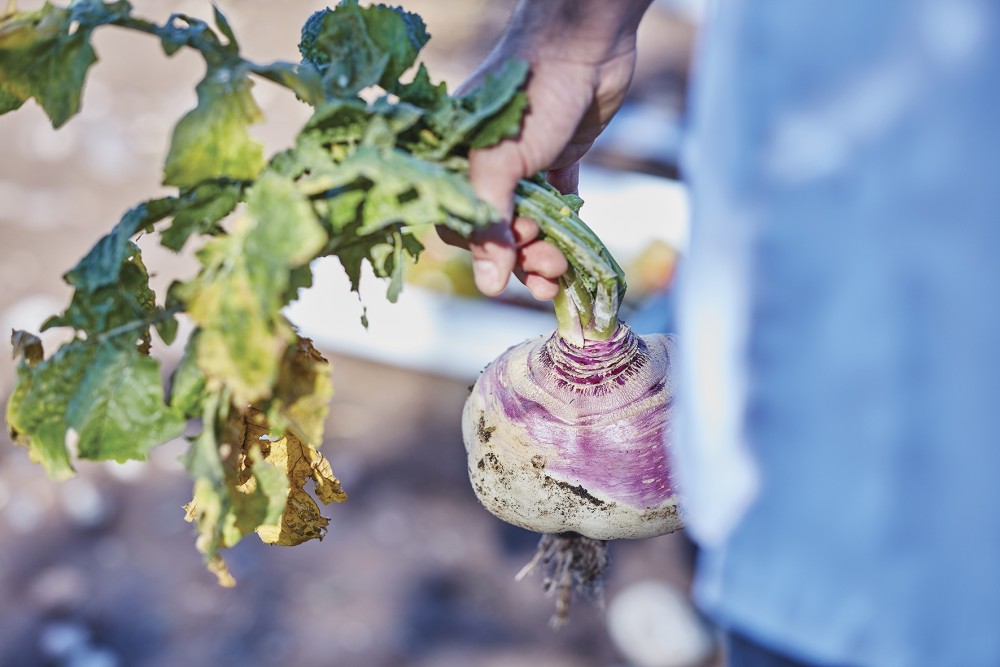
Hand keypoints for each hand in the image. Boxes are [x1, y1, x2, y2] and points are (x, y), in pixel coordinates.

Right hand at [446, 0, 649, 298]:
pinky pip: (556, 210)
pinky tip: (571, 257)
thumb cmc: (531, 95)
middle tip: (545, 263)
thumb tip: (489, 284)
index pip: (457, 222)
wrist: (585, 47)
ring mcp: (523, 167)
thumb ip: (490, 223)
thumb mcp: (500, 161)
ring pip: (526, 227)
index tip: (504, 267)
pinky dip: (563, 233)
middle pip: (495, 231)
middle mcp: (487, 169)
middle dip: (519, 257)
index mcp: (458, 164)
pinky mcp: (557, 162)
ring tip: (560, 268)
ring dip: (541, 254)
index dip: (480, 251)